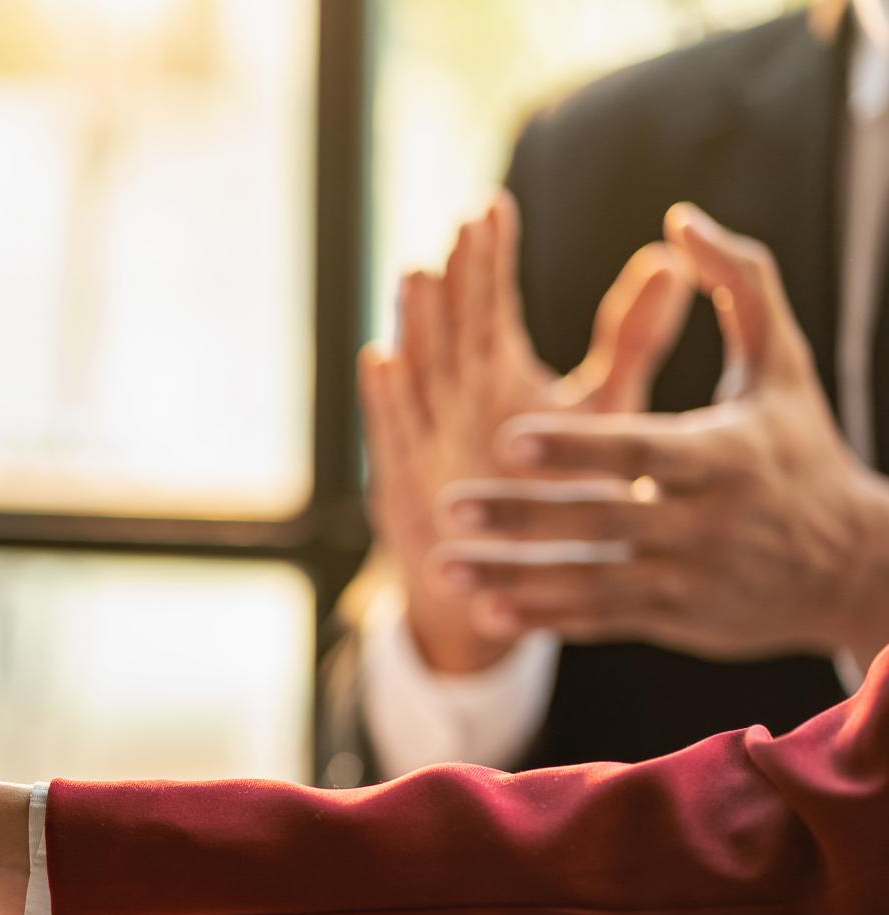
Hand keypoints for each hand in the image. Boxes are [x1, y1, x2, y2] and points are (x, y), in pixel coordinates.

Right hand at [359, 191, 692, 671]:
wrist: (505, 568)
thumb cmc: (557, 482)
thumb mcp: (601, 403)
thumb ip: (631, 337)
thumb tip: (675, 264)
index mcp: (499, 369)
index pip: (491, 303)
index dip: (491, 257)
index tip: (494, 207)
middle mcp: (458, 395)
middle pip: (454, 325)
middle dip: (458, 277)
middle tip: (464, 226)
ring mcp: (428, 434)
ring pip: (420, 368)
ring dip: (415, 322)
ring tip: (417, 273)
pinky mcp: (407, 478)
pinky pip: (394, 431)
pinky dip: (385, 397)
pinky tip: (380, 359)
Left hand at [439, 203, 888, 663]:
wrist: (851, 565)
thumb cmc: (801, 448)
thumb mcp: (781, 365)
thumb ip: (740, 285)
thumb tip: (680, 220)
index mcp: (724, 455)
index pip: (640, 451)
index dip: (576, 447)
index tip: (507, 439)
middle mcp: (704, 522)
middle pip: (601, 521)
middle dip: (522, 516)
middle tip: (445, 504)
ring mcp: (687, 577)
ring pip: (588, 581)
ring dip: (513, 578)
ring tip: (440, 567)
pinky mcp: (674, 619)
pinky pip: (600, 621)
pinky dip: (544, 620)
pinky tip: (485, 614)